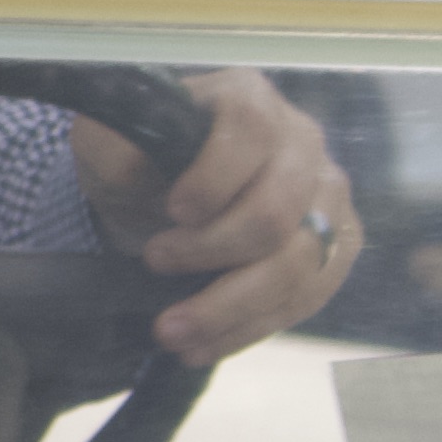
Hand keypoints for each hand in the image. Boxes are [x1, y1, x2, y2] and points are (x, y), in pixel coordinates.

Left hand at [71, 68, 358, 363]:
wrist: (156, 204)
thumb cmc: (135, 164)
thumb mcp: (105, 146)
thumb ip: (115, 149)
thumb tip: (139, 174)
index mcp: (247, 98)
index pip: (249, 129)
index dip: (214, 176)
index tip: (171, 212)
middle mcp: (301, 140)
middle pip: (278, 209)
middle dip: (212, 252)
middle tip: (154, 263)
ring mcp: (326, 195)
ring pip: (298, 264)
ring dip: (230, 307)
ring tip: (171, 331)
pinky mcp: (335, 246)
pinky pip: (308, 296)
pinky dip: (251, 327)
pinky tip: (203, 343)